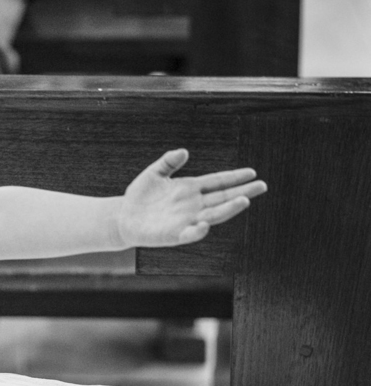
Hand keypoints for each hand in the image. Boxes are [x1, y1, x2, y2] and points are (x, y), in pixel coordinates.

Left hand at [117, 149, 266, 246]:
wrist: (123, 217)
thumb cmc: (140, 196)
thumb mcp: (154, 173)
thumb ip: (168, 162)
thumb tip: (183, 151)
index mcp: (191, 189)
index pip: (217, 182)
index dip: (234, 177)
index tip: (252, 173)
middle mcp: (193, 205)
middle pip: (222, 198)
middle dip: (242, 192)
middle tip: (262, 186)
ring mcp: (186, 220)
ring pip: (212, 215)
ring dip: (228, 209)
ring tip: (244, 201)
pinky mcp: (174, 234)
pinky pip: (189, 234)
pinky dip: (197, 231)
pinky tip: (204, 224)